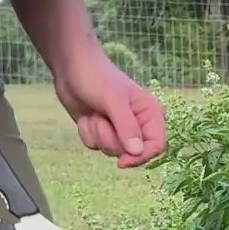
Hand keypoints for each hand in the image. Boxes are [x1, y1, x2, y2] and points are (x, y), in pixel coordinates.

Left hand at [53, 45, 165, 168]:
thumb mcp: (113, 101)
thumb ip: (126, 127)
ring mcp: (119, 130)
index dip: (141, 157)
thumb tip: (137, 152)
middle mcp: (138, 124)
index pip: (157, 145)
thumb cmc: (96, 77)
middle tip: (102, 119)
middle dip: (111, 139)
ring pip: (111, 151)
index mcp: (150, 114)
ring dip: (98, 134)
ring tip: (94, 113)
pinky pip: (95, 146)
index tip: (122, 161)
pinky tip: (86, 116)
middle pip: (131, 153)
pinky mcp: (101, 132)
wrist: (71, 68)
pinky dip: (87, 133)